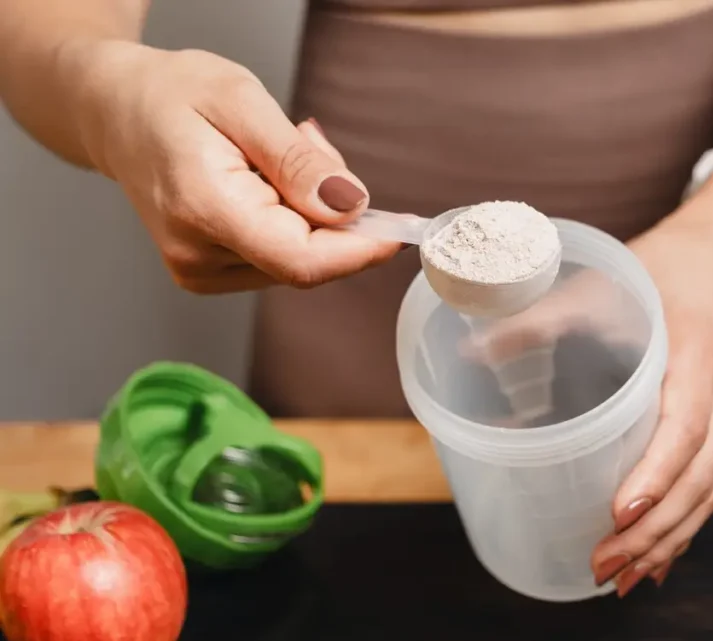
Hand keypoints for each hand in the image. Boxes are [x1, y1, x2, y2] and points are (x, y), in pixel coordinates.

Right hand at [73, 41, 398, 292]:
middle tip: (306, 143)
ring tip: (272, 154)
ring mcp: (201, 271)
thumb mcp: (241, 101)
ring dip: (311, 211)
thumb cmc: (169, 96)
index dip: (360, 251)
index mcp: (205, 210)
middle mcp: (199, 256)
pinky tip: (264, 180)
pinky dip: (292, 220)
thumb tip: (350, 206)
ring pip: (298, 257)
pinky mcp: (210, 273)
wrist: (115, 111)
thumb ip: (298, 161)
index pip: (302, 260)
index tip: (398, 230)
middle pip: (308, 257)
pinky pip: (279, 255)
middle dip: (332, 209)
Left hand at [462, 168, 712, 595]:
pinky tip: (656, 562)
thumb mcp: (599, 285)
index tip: (620, 512)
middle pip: (699, 477)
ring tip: (624, 580)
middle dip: (653, 529)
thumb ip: (539, 318)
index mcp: (695, 356)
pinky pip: (710, 486)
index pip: (686, 428)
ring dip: (669, 541)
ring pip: (709, 492)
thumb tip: (470, 351)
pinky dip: (684, 529)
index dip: (656, 473)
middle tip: (602, 564)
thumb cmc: (657, 272)